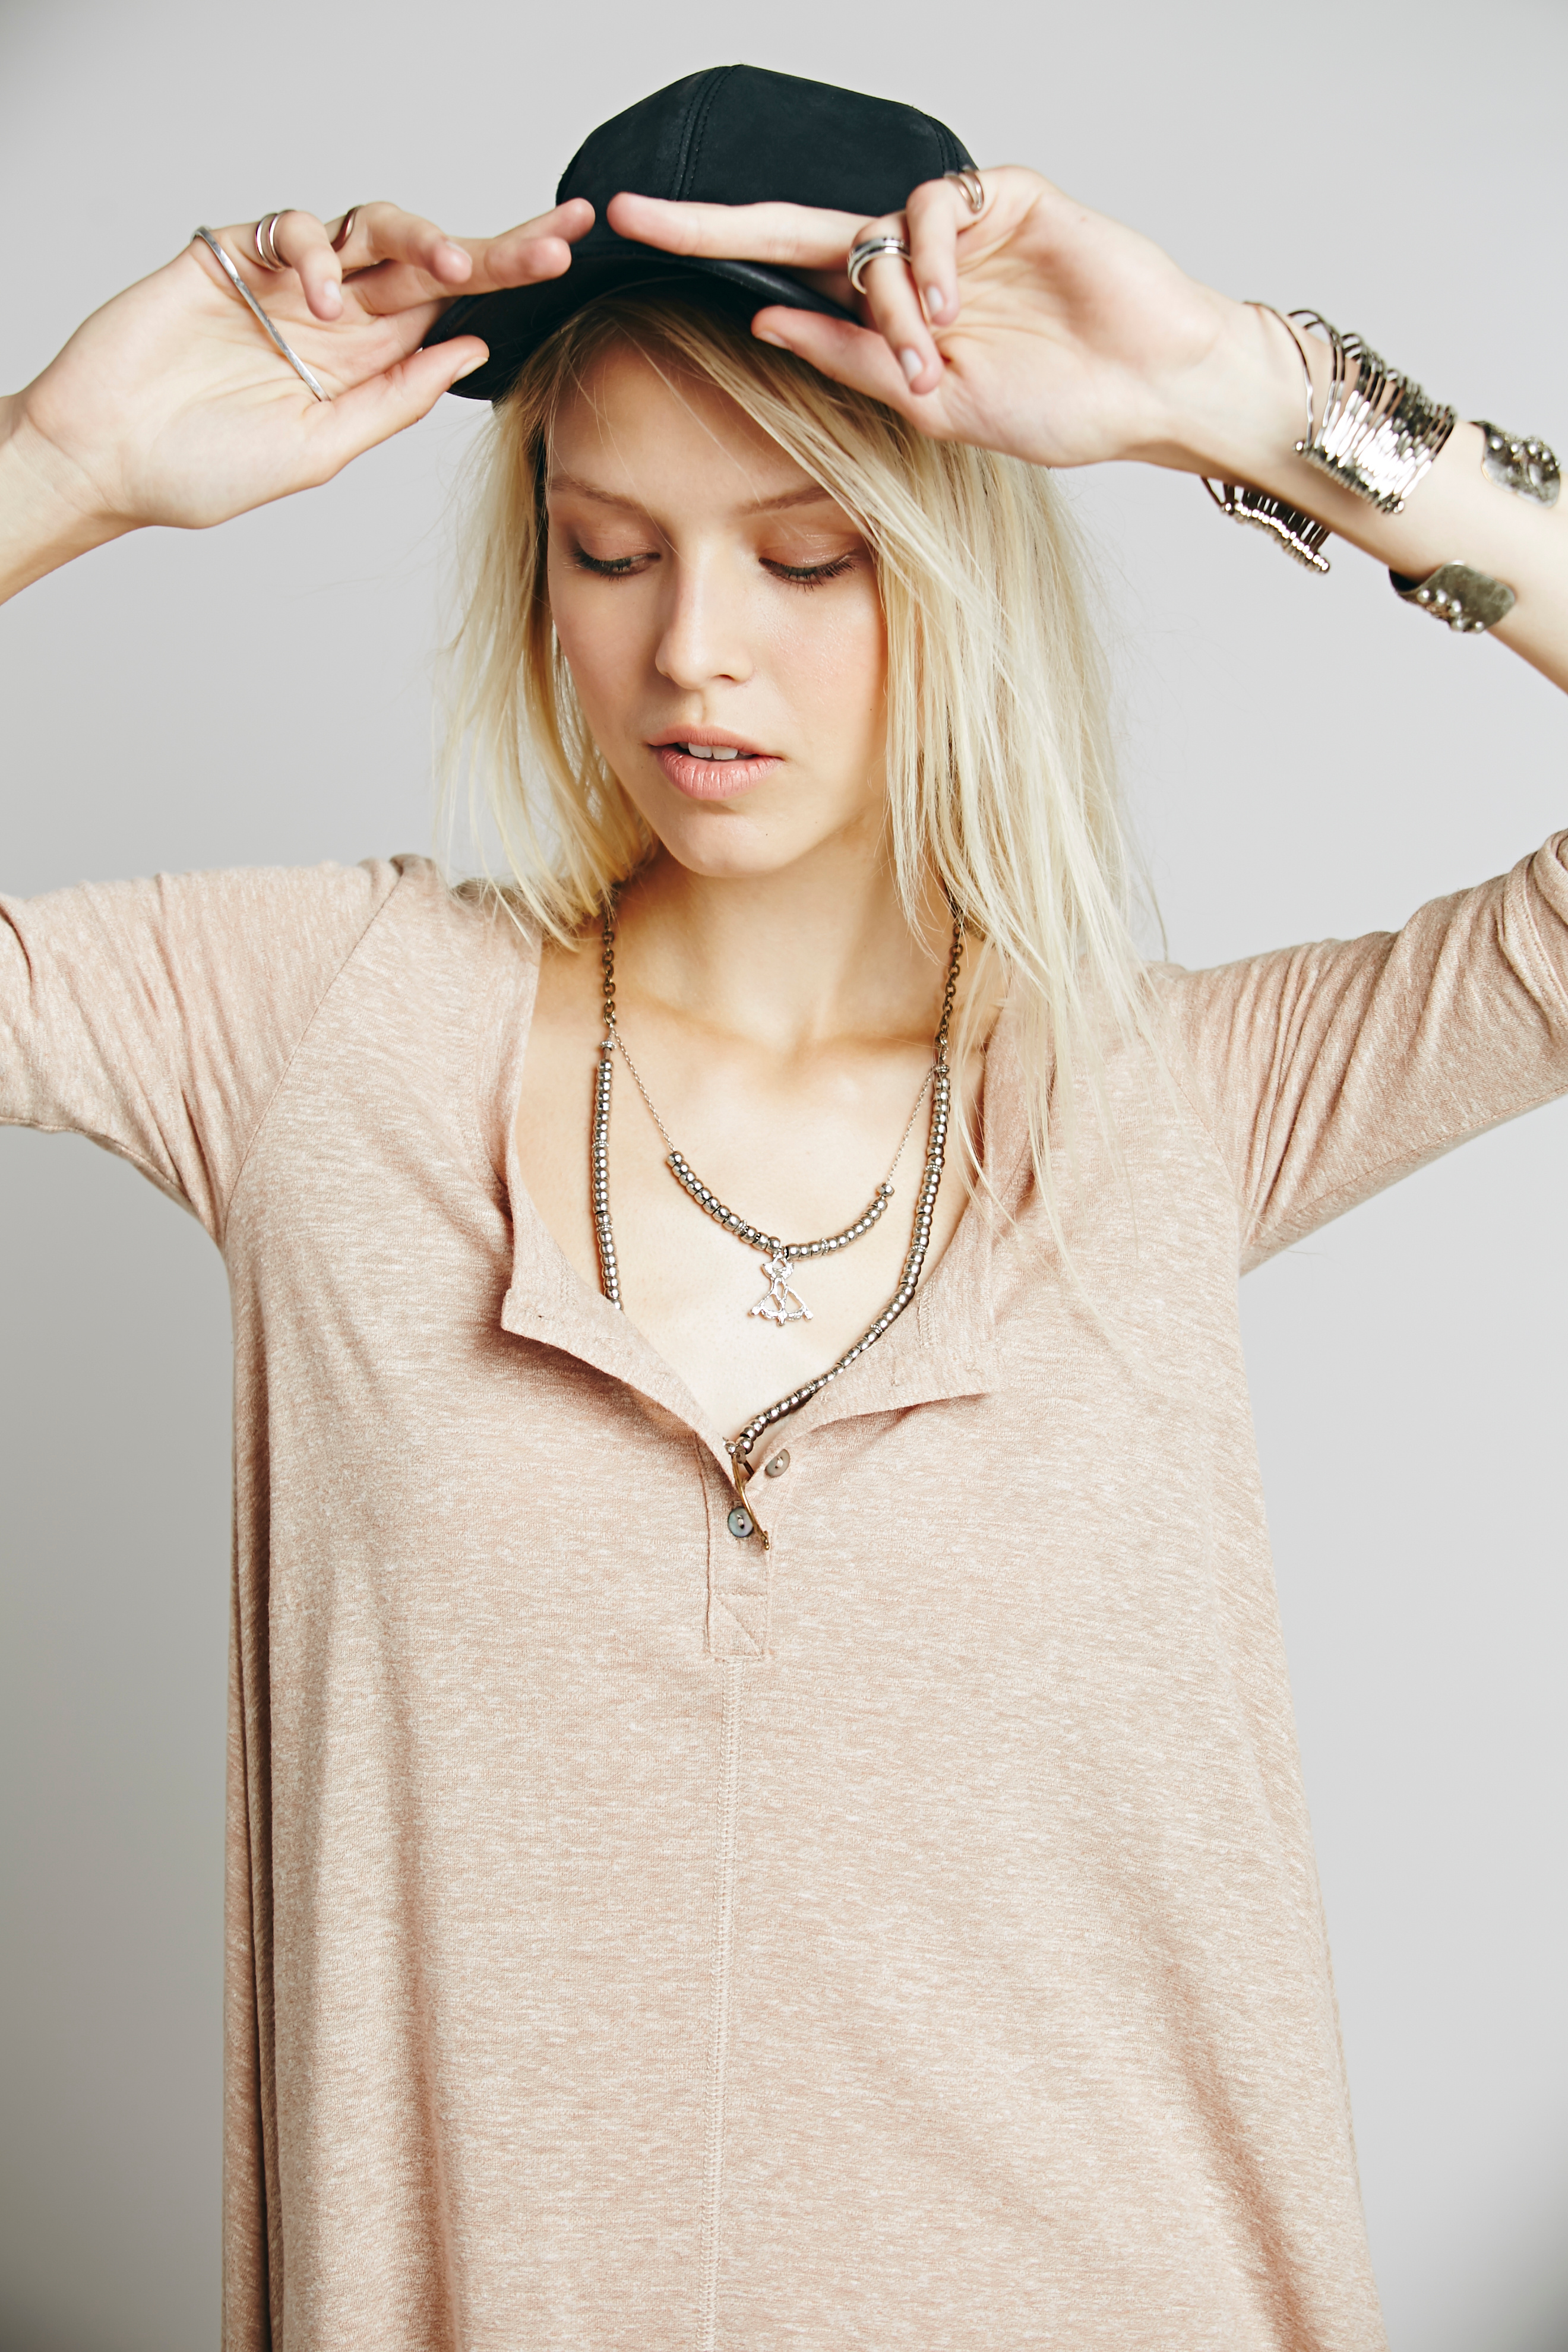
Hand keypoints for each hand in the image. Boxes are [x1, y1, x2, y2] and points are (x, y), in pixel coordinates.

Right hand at [1, 199, 592, 545]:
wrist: (108, 459)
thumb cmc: (204, 470)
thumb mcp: (322, 450)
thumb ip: (393, 401)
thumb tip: (470, 354)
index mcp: (365, 363)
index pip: (451, 310)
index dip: (509, 280)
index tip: (570, 257)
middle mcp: (336, 316)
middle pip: (430, 260)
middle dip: (496, 246)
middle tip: (555, 240)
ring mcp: (287, 282)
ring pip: (372, 228)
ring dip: (421, 237)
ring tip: (449, 266)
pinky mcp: (235, 256)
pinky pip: (295, 230)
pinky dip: (318, 255)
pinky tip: (317, 299)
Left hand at [608, 174, 1286, 476]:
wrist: (1150, 390)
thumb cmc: (1058, 406)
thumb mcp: (934, 407)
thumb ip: (850, 362)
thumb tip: (761, 326)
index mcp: (890, 317)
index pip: (784, 279)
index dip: (713, 259)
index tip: (635, 250)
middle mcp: (911, 265)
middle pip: (793, 228)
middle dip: (711, 224)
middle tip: (635, 216)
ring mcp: (955, 230)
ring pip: (870, 237)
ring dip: (885, 304)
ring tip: (933, 357)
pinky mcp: (1005, 198)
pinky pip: (930, 208)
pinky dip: (925, 261)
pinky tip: (953, 309)